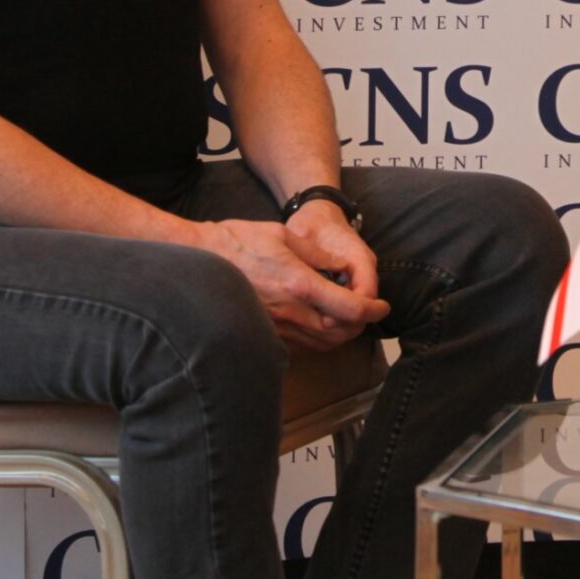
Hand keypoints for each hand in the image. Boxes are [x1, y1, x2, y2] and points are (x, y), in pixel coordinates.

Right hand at [195, 218, 388, 350]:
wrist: (197, 260)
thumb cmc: (237, 241)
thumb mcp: (282, 236)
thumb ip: (317, 255)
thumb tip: (341, 269)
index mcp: (298, 284)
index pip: (348, 307)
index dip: (372, 310)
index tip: (382, 306)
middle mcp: (288, 311)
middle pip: (340, 332)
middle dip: (360, 324)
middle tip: (369, 311)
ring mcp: (274, 325)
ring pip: (321, 342)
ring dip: (342, 333)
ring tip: (349, 316)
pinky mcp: (264, 331)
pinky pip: (301, 342)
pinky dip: (320, 336)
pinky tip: (321, 320)